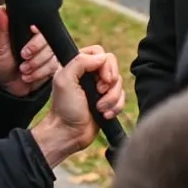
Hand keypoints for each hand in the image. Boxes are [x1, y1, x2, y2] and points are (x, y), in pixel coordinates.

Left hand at [0, 5, 58, 96]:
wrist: (4, 87)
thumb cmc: (0, 64)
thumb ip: (2, 29)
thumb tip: (1, 9)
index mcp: (28, 33)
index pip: (41, 26)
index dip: (37, 33)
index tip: (31, 35)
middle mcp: (39, 42)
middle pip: (48, 41)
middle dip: (35, 52)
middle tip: (22, 57)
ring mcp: (46, 55)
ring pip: (51, 55)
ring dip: (36, 64)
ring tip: (22, 70)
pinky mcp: (50, 67)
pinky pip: (53, 67)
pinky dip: (39, 73)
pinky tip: (28, 77)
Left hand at [30, 46, 124, 166]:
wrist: (69, 134)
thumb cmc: (64, 109)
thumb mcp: (65, 81)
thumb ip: (80, 62)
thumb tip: (103, 58)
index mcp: (77, 66)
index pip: (100, 53)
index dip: (105, 65)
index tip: (101, 79)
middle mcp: (89, 75)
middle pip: (113, 66)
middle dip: (110, 83)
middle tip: (100, 92)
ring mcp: (99, 88)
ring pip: (119, 83)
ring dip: (112, 98)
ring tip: (100, 108)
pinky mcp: (107, 101)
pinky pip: (122, 97)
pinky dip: (115, 107)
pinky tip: (104, 114)